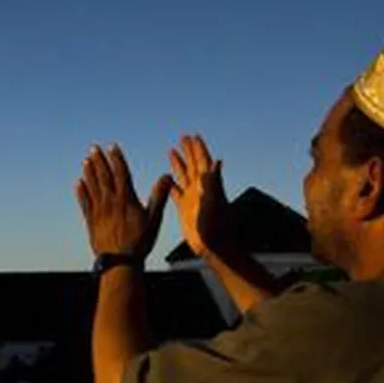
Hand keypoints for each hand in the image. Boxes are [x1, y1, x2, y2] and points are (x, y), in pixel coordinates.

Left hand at [76, 143, 173, 258]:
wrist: (120, 262)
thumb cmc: (140, 242)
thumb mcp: (154, 219)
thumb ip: (159, 196)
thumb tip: (167, 176)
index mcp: (126, 199)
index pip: (121, 173)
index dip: (116, 158)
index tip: (112, 147)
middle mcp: (110, 202)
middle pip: (104, 176)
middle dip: (99, 161)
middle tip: (94, 148)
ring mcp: (99, 211)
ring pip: (92, 187)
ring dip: (89, 173)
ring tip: (86, 161)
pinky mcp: (91, 221)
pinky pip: (84, 203)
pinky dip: (81, 192)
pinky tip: (78, 183)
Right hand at [168, 135, 231, 257]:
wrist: (212, 247)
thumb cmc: (216, 226)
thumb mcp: (214, 201)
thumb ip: (214, 181)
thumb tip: (218, 160)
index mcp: (207, 185)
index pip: (202, 161)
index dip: (198, 148)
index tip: (193, 135)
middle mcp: (200, 189)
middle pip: (193, 164)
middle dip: (188, 150)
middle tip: (183, 137)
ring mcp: (192, 198)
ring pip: (183, 176)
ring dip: (179, 163)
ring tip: (171, 151)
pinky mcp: (184, 209)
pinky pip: (176, 192)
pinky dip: (171, 184)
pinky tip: (165, 178)